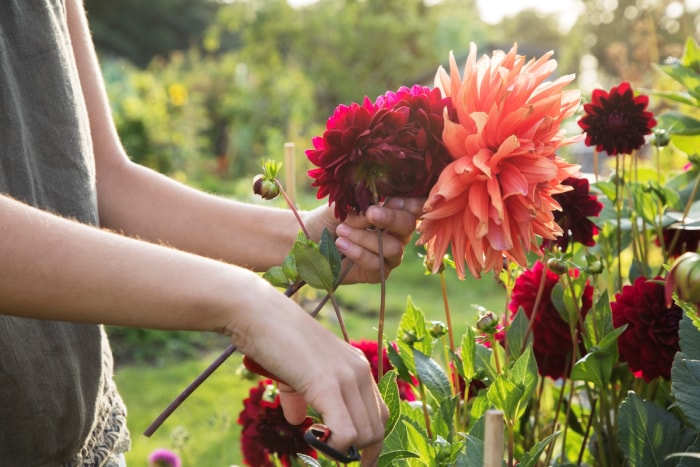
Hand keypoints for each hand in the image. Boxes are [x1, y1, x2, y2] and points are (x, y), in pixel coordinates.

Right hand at [235, 302, 388, 465]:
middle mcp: (358, 371)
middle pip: (377, 428)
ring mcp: (346, 377)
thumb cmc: (272, 340)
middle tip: (336, 462)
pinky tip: (312, 441)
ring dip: (344, 453)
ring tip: (320, 452)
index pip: (379, 415)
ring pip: (365, 434)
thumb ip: (300, 396)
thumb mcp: (294, 372)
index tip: (349, 457)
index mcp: (356, 367)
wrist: (258, 314)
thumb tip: (298, 420)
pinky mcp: (327, 385)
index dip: (368, 442)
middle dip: (361, 454)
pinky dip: (334, 448)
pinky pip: (346, 432)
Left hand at [306, 197, 424, 283]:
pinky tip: (342, 244)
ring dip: (365, 238)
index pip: (414, 206)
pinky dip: (358, 253)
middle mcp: (396, 234)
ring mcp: (389, 256)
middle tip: (371, 214)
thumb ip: (359, 207)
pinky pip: (377, 264)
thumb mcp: (343, 206)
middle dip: (390, 218)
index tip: (391, 199)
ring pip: (392, 247)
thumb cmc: (330, 218)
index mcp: (393, 212)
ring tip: (341, 231)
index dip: (409, 203)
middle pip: (408, 226)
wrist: (310, 238)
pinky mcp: (377, 273)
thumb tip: (370, 213)